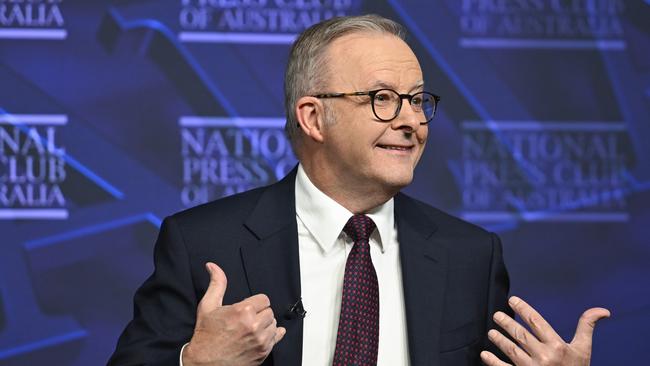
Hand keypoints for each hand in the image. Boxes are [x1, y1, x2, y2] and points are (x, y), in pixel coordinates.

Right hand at [183, 262, 285, 365]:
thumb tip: (213, 267)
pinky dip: (271, 336)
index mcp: (242, 311)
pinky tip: (260, 336)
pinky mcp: (264, 352)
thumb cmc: (206, 336)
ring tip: (250, 329)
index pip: (264, 299)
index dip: (255, 303)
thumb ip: (217, 284)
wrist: (205, 363)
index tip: (247, 308)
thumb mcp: (208, 306)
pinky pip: (277, 337)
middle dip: (259, 314)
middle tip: (246, 320)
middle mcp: (254, 326)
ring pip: (273, 324)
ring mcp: (260, 340)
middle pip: (269, 311)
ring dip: (265, 325)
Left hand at [481, 296, 609, 365]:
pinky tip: (485, 354)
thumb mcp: (583, 350)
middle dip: (507, 323)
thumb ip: (586, 327)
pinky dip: (493, 361)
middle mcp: (544, 357)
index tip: (512, 300)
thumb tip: (602, 311)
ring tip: (491, 333)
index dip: (523, 309)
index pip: (536, 322)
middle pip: (520, 335)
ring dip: (499, 340)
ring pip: (511, 350)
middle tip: (497, 315)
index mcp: (558, 347)